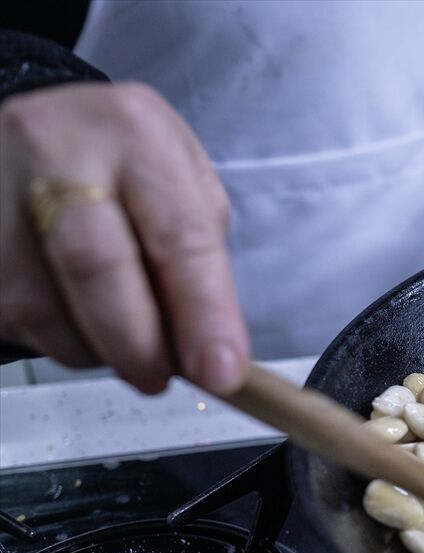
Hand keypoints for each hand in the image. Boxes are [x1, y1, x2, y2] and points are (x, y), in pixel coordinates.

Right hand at [0, 82, 248, 395]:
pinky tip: (76, 320)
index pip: (178, 238)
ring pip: (41, 305)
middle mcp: (58, 151)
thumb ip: (199, 258)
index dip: (203, 316)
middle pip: (95, 266)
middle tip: (159, 377)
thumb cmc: (124, 160)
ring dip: (92, 348)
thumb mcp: (182, 181)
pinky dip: (53, 337)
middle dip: (137, 344)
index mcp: (136, 135)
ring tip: (120, 344)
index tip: (220, 371)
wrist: (39, 122)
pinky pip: (9, 314)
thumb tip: (208, 347)